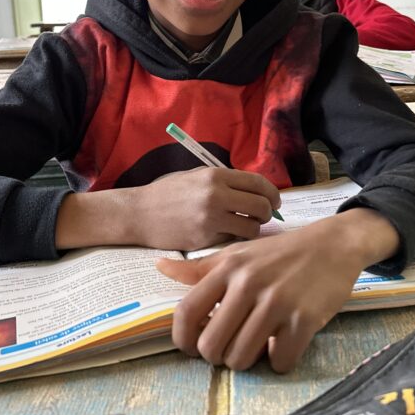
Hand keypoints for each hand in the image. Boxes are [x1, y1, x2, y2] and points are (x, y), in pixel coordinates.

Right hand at [55, 168, 280, 250]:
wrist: (139, 213)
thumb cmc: (169, 193)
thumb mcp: (197, 175)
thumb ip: (224, 181)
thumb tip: (255, 190)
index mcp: (216, 175)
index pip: (259, 183)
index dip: (272, 194)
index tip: (275, 201)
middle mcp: (217, 194)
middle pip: (261, 206)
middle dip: (267, 214)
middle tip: (262, 218)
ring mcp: (211, 218)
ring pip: (252, 228)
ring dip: (253, 229)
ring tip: (245, 228)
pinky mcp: (204, 238)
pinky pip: (232, 240)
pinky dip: (235, 239)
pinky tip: (226, 235)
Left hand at [157, 208, 398, 372]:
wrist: (332, 244)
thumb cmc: (279, 253)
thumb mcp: (238, 253)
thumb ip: (199, 268)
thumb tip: (159, 266)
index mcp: (228, 268)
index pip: (187, 312)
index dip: (183, 340)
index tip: (193, 348)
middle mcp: (249, 284)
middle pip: (212, 346)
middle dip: (219, 357)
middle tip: (232, 348)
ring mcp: (277, 302)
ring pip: (242, 359)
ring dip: (249, 361)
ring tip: (259, 345)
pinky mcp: (305, 319)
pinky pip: (279, 361)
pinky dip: (280, 361)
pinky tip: (285, 344)